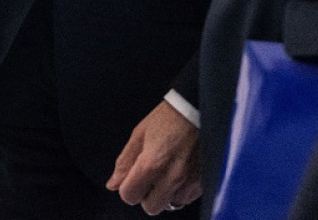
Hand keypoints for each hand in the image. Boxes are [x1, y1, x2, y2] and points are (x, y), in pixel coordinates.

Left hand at [106, 100, 201, 214]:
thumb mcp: (139, 134)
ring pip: (170, 204)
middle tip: (149, 177)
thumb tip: (113, 184)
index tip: (131, 178)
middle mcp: (172, 177)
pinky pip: (187, 198)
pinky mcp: (204, 182)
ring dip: (165, 193)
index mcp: (152, 163)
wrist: (197, 109)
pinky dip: (181, 191)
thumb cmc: (169, 117)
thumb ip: (125, 162)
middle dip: (146, 195)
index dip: (127, 188)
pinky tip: (180, 173)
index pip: (130, 196)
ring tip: (166, 172)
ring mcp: (190, 182)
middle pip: (151, 207)